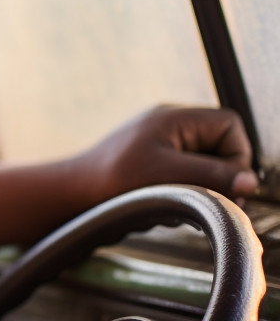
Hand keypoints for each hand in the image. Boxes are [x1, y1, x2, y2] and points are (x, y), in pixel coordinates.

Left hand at [72, 106, 255, 203]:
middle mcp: (168, 125)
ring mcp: (158, 142)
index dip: (236, 155)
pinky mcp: (149, 162)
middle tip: (209, 198)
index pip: (229, 126)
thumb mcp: (167, 176)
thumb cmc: (110, 180)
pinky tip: (164, 202)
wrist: (69, 193)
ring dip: (200, 185)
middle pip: (219, 146)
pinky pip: (183, 174)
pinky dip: (183, 190)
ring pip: (202, 163)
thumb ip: (211, 175)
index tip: (227, 184)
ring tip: (179, 199)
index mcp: (174, 118)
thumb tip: (250, 182)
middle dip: (219, 174)